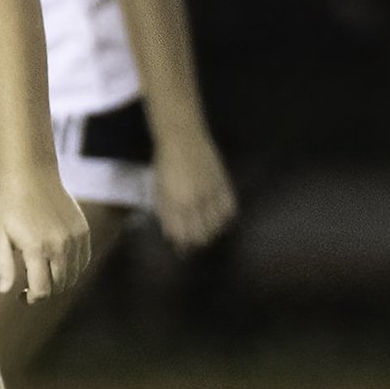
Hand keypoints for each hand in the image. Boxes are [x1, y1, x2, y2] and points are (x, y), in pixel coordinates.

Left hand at [0, 174, 90, 302]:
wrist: (32, 175)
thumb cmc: (9, 205)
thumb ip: (3, 266)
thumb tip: (6, 292)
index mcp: (36, 249)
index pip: (42, 290)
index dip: (32, 298)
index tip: (21, 295)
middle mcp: (59, 246)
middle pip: (59, 286)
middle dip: (44, 291)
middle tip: (29, 284)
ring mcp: (74, 238)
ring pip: (74, 275)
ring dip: (59, 281)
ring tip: (42, 272)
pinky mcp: (83, 231)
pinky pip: (83, 260)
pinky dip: (72, 267)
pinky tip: (56, 261)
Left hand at [153, 127, 236, 252]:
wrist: (182, 138)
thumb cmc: (165, 164)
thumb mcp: (159, 191)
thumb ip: (166, 214)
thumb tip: (173, 236)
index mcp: (175, 204)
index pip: (183, 235)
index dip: (184, 246)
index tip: (183, 250)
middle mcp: (195, 202)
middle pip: (202, 234)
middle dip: (199, 242)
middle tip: (197, 243)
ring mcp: (211, 193)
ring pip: (217, 225)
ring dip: (213, 233)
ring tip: (209, 234)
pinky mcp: (223, 184)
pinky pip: (230, 209)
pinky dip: (227, 219)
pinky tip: (222, 221)